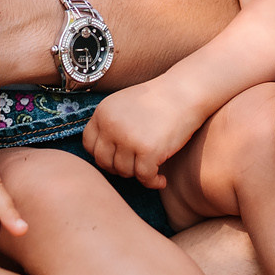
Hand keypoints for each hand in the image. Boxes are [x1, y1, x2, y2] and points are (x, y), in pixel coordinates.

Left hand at [85, 79, 206, 188]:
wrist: (185, 91)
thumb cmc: (158, 100)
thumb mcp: (123, 104)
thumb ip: (109, 125)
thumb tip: (99, 158)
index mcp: (103, 113)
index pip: (89, 145)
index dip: (103, 154)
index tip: (118, 157)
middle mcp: (111, 125)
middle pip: (104, 162)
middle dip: (119, 167)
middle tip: (136, 166)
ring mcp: (128, 138)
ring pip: (124, 171)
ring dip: (138, 174)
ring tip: (152, 168)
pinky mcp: (148, 150)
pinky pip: (145, 178)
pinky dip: (153, 182)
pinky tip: (162, 179)